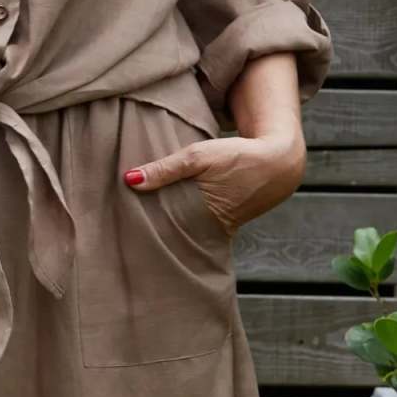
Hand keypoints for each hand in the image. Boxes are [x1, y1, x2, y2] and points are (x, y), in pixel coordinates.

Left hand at [123, 131, 304, 237]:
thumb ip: (164, 168)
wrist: (279, 162)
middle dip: (150, 239)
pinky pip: (197, 229)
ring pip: (184, 234)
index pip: (162, 233)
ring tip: (135, 235)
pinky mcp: (225, 225)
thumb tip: (128, 179)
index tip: (117, 237)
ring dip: (167, 232)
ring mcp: (218, 230)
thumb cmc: (237, 156)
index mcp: (199, 216)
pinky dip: (183, 227)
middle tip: (119, 240)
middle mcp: (207, 230)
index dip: (141, 236)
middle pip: (171, 238)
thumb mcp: (198, 156)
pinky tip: (166, 226)